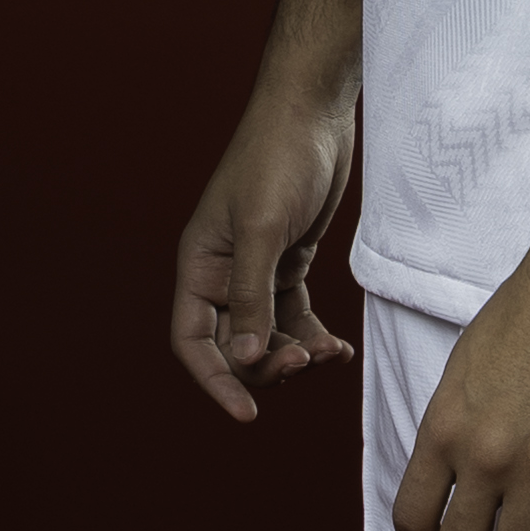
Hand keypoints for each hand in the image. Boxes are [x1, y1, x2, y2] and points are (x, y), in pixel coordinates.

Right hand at [171, 84, 358, 418]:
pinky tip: (337, 349)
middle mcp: (222, 274)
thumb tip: (245, 359)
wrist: (314, 116)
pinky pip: (293, 320)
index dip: (214, 380)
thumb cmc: (277, 160)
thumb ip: (252, 296)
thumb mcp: (263, 230)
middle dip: (265, 367)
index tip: (248, 414)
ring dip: (293, 356)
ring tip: (328, 355)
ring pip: (265, 339)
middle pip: (232, 347)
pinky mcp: (288, 265)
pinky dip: (312, 340)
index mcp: (199, 264)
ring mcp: (256, 271)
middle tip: (304, 365)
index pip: (192, 340)